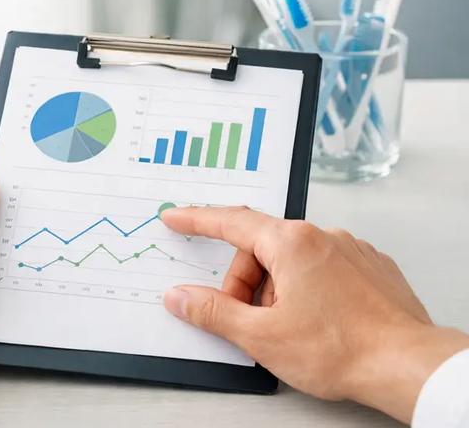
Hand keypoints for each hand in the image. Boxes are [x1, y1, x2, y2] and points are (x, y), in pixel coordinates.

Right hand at [160, 206, 468, 422]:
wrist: (408, 366)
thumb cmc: (343, 350)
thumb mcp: (261, 336)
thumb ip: (213, 312)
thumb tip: (181, 297)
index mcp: (291, 243)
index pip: (230, 222)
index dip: (197, 221)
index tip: (175, 218)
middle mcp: (323, 236)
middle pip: (261, 250)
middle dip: (246, 285)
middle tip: (249, 322)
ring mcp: (351, 251)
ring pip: (293, 262)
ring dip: (279, 292)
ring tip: (292, 331)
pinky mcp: (372, 269)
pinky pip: (324, 270)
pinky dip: (310, 292)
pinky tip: (318, 324)